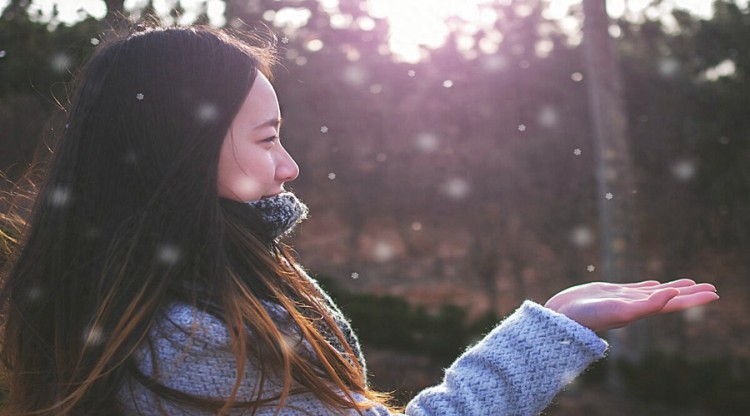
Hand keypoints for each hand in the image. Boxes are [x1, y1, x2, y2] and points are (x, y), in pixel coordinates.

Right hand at [544, 279, 718, 331]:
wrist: (562, 316)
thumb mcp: (621, 310)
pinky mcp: (610, 291)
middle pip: (670, 298)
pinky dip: (648, 285)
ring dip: (672, 288)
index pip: (675, 304)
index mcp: (642, 311)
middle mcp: (636, 306)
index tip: (715, 293)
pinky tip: (654, 284)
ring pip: (654, 291)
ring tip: (688, 283)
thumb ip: (648, 304)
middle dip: (690, 293)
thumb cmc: (589, 317)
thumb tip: (674, 295)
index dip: (695, 299)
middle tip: (710, 287)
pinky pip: (636, 287)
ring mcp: (623, 298)